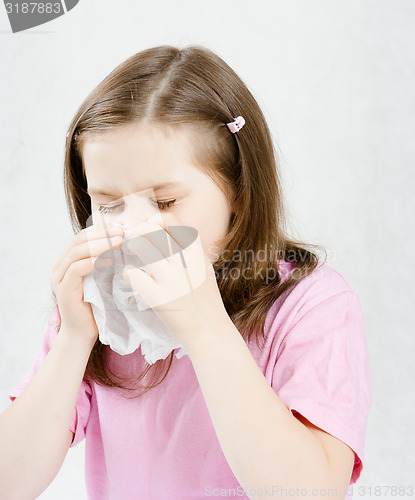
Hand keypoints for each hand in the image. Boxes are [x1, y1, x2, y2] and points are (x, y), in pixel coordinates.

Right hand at [51, 222, 124, 342]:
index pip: (84, 236)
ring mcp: (59, 277)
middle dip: (103, 233)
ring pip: (77, 251)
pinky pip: (76, 269)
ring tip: (119, 242)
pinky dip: (93, 262)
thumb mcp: (102, 277)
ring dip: (100, 244)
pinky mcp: (63, 289)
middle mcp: (59, 265)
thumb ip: (106, 260)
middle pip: (80, 240)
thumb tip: (125, 241)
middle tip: (122, 232)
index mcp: (68, 259)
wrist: (83, 333)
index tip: (122, 227)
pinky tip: (110, 261)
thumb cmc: (97, 305)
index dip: (102, 229)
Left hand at [121, 213, 228, 347]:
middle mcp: (184, 262)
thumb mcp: (204, 269)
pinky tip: (133, 277)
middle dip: (140, 231)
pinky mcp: (158, 297)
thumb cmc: (206, 300)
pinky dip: (129, 273)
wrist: (210, 330)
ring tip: (133, 254)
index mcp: (197, 253)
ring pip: (142, 247)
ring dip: (134, 247)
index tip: (150, 227)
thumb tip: (166, 232)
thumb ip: (190, 251)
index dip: (157, 221)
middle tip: (136, 239)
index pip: (172, 223)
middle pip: (153, 230)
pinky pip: (133, 274)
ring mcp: (171, 279)